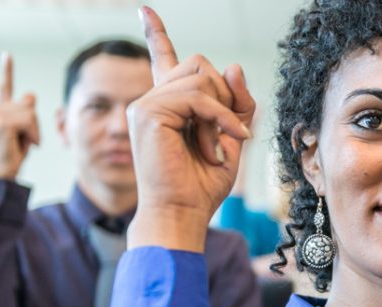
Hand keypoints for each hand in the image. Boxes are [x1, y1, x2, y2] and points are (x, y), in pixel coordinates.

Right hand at [0, 54, 40, 180]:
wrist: (0, 174)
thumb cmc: (12, 155)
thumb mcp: (24, 131)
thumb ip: (27, 113)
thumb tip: (30, 94)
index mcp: (0, 111)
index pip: (5, 87)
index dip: (7, 70)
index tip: (6, 55)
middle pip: (30, 103)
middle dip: (34, 124)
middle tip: (23, 140)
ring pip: (31, 113)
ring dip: (33, 131)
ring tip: (21, 144)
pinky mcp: (1, 121)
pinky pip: (29, 121)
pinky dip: (32, 135)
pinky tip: (22, 145)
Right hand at [127, 6, 254, 251]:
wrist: (183, 211)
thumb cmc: (205, 182)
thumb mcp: (233, 135)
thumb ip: (237, 101)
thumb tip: (232, 65)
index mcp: (169, 104)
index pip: (163, 58)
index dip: (155, 33)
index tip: (144, 9)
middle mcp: (154, 99)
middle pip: (200, 64)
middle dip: (225, 94)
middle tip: (226, 131)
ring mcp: (147, 104)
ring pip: (201, 77)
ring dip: (222, 110)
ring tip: (218, 143)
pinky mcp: (147, 112)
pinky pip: (198, 96)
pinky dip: (220, 116)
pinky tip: (225, 140)